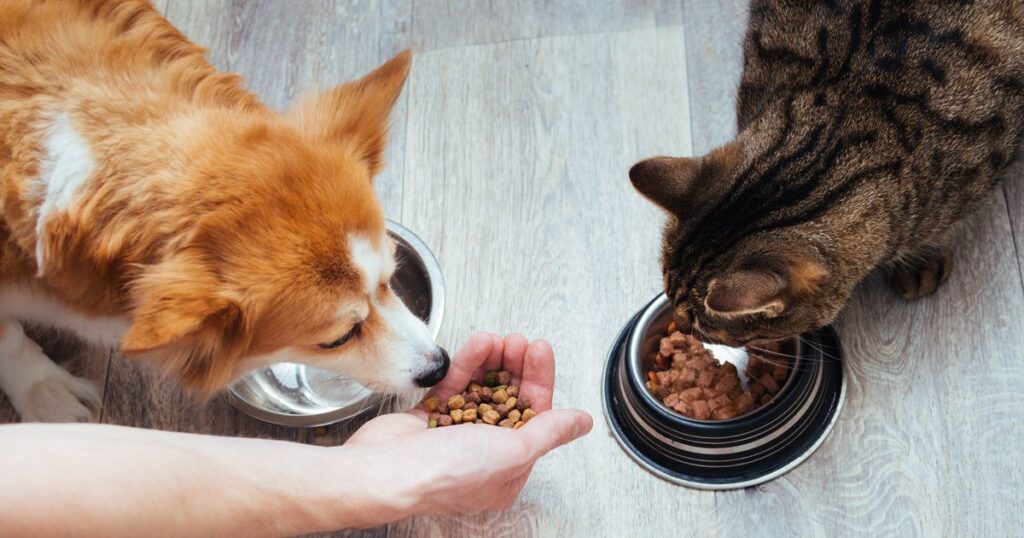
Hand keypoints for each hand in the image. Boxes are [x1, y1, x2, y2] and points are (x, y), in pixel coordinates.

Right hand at [345, 332, 592, 518]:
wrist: (385, 472)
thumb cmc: (446, 473)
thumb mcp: (513, 452)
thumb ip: (549, 431)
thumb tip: (582, 422)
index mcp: (507, 470)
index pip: (533, 416)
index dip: (538, 380)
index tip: (539, 351)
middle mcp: (482, 453)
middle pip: (508, 399)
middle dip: (516, 367)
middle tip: (519, 341)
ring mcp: (454, 434)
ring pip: (481, 388)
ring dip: (493, 361)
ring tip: (499, 338)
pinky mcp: (429, 417)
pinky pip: (454, 385)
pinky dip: (467, 364)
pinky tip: (479, 343)